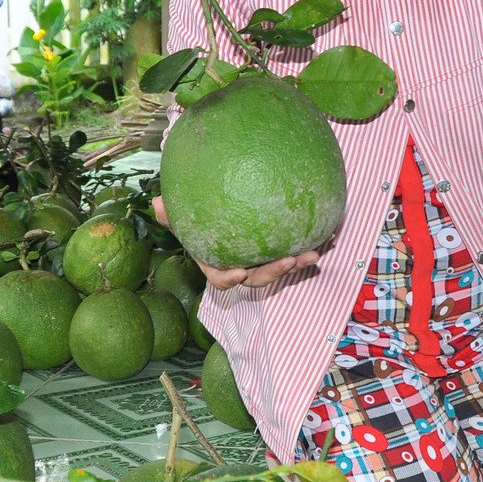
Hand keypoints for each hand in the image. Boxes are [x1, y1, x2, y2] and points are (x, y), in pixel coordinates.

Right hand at [152, 197, 320, 289]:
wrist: (224, 208)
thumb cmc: (200, 217)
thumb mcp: (184, 214)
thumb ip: (172, 212)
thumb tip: (156, 203)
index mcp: (217, 261)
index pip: (220, 277)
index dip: (228, 279)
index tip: (238, 273)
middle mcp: (241, 264)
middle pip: (256, 277)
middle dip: (273, 272)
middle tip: (288, 261)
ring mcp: (260, 258)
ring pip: (278, 267)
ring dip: (296, 263)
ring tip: (311, 253)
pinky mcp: (278, 249)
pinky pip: (293, 250)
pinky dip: (307, 245)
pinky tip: (326, 234)